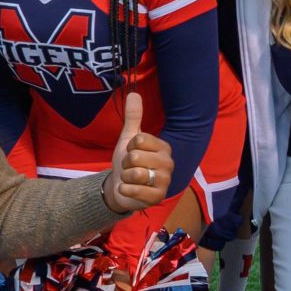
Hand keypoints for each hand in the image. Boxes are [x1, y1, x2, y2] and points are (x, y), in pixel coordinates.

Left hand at [102, 93, 174, 214]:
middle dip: (126, 163)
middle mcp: (168, 163)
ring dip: (126, 177)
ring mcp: (165, 181)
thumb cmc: (128, 162)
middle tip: (130, 168)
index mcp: (163, 147)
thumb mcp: (128, 138)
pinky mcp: (158, 197)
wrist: (121, 188)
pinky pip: (134, 189)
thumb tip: (133, 93)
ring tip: (131, 179)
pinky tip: (129, 189)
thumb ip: (133, 117)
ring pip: (135, 173)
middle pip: (135, 156)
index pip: (138, 140)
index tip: (132, 153)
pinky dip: (125, 189)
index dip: (129, 147)